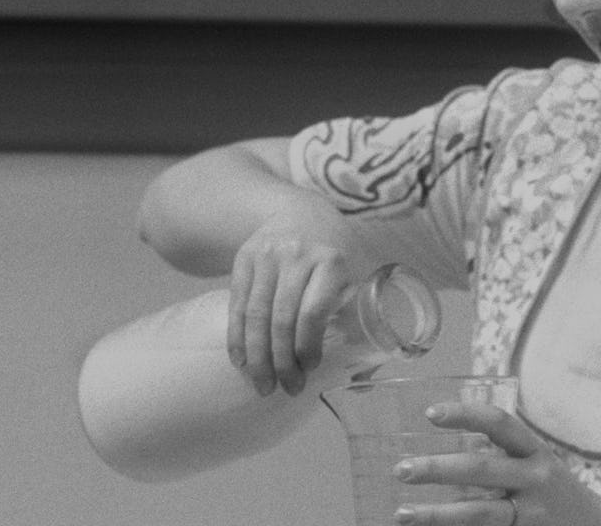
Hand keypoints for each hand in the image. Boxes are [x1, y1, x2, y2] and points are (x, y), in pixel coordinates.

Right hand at [225, 207, 359, 396]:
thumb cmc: (337, 254)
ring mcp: (266, 256)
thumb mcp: (358, 276)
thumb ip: (363, 324)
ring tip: (263, 384)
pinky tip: (241, 360)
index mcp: (331, 261)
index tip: (310, 368)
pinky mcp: (244, 259)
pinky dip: (237, 336)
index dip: (308, 345)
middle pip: (281, 318)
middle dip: (281, 360)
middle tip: (286, 388)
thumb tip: (364, 383)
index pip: (313, 311)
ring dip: (257, 356)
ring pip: (255, 314)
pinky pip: (237, 304)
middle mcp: (296, 256)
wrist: (300, 211)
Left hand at [392, 402, 600, 525]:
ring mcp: (531, 515)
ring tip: (402, 514)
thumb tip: (454, 442)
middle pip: (481, 471)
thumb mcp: (537, 465)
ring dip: (435, 515)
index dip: (465, 415)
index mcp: (536, 453)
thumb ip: (502, 454)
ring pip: (478, 515)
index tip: (430, 413)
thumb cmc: (557, 494)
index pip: (499, 424)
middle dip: (437, 469)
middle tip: (401, 469)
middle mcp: (535, 481)